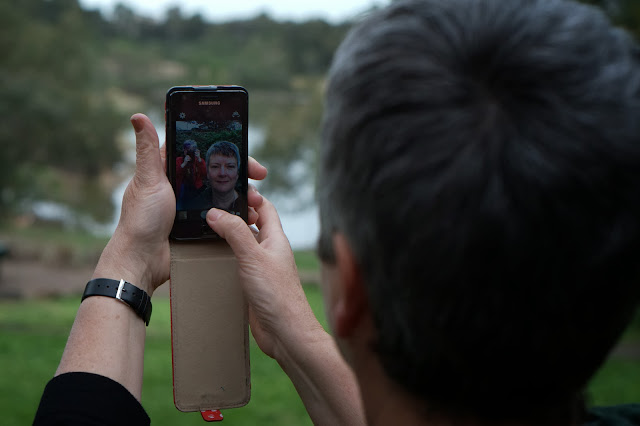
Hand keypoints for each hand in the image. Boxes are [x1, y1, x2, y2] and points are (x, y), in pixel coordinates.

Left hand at [94, 113, 267, 294]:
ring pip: (225, 194)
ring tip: (256, 202)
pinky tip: (250, 217)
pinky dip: (239, 215)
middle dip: (242, 175)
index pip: (203, 152)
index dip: (225, 150)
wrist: (144, 259)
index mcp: (171, 171)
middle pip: (220, 173)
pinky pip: (225, 216)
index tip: (243, 151)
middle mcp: (184, 187)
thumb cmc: (141, 219)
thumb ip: (148, 150)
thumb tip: (138, 116)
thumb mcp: (148, 180)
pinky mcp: (201, 225)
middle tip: (259, 177)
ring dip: (244, 196)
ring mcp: (194, 207)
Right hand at [206, 198, 323, 359]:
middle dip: (234, 214)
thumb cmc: (277, 295)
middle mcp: (270, 251)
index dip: (250, 196)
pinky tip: (209, 261)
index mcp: (275, 239)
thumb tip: (215, 212)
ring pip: (243, 246)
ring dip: (227, 238)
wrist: (286, 333)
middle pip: (252, 225)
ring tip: (204, 230)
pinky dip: (224, 260)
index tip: (229, 188)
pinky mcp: (253, 286)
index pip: (265, 208)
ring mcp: (262, 269)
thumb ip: (235, 233)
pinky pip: (237, 266)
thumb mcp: (253, 257)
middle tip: (210, 207)